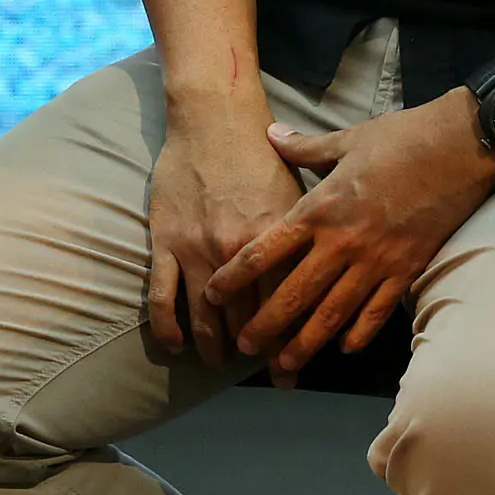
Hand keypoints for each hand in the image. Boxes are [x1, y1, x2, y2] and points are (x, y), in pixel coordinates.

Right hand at [146, 106, 308, 368]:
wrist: (213, 117)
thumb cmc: (259, 151)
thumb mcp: (298, 192)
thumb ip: (308, 236)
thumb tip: (330, 272)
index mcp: (275, 240)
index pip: (287, 304)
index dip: (294, 341)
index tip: (298, 367)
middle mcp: (237, 251)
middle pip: (250, 318)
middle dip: (263, 353)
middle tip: (273, 377)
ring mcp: (197, 248)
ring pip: (206, 315)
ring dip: (214, 346)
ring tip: (220, 362)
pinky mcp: (166, 240)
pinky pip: (163, 294)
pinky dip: (168, 325)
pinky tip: (175, 344)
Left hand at [207, 93, 494, 382]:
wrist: (459, 149)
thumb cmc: (398, 139)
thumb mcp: (343, 140)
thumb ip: (302, 147)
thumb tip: (270, 134)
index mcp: (318, 210)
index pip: (265, 252)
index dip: (235, 276)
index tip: (214, 294)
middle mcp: (342, 243)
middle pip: (294, 294)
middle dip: (266, 325)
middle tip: (244, 349)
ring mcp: (376, 262)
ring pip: (333, 313)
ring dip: (306, 342)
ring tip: (285, 364)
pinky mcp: (407, 271)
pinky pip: (377, 311)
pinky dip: (359, 333)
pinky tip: (343, 348)